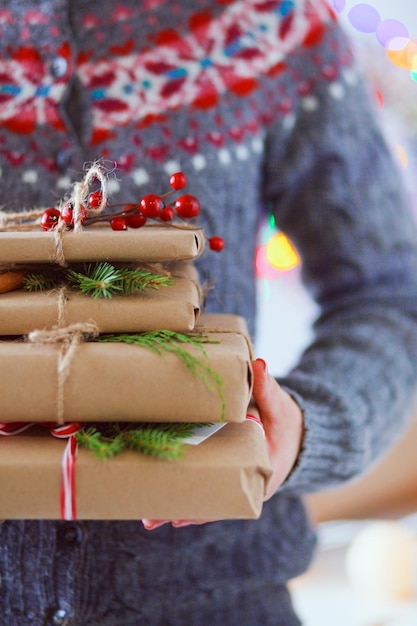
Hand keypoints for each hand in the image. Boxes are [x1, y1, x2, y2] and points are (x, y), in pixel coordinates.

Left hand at [143, 358, 304, 529]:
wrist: (293, 432)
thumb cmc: (285, 421)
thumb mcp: (280, 406)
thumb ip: (268, 389)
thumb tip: (260, 364)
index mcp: (262, 472)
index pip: (231, 494)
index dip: (207, 506)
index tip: (183, 516)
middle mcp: (245, 483)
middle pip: (212, 503)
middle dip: (183, 513)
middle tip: (151, 521)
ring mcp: (233, 480)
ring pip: (204, 499)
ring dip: (177, 508)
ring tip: (147, 520)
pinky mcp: (224, 473)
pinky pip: (203, 486)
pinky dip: (183, 493)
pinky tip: (157, 501)